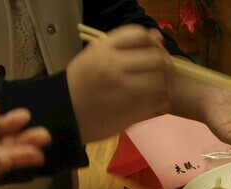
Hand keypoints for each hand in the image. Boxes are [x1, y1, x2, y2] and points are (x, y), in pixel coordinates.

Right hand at [67, 25, 172, 141]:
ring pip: (161, 81)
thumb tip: (156, 36)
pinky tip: (157, 99)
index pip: (140, 35)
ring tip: (161, 86)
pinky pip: (158, 101)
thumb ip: (123, 46)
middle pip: (156, 57)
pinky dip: (163, 99)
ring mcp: (122, 89)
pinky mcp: (129, 110)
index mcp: (103, 49)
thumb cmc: (81, 83)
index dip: (153, 41)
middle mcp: (112, 66)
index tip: (154, 50)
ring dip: (166, 83)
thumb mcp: (93, 56)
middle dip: (165, 63)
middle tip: (164, 70)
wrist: (65, 112)